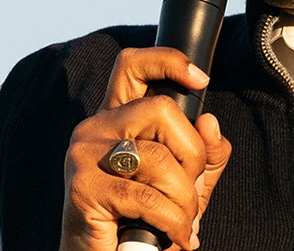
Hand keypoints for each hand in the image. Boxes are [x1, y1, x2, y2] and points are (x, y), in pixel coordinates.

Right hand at [59, 47, 231, 249]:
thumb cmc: (145, 222)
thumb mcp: (186, 184)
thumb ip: (205, 154)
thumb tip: (210, 123)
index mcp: (118, 119)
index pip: (132, 65)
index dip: (168, 60)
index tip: (200, 80)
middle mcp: (95, 128)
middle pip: (161, 109)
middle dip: (191, 155)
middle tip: (190, 190)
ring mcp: (84, 155)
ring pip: (158, 157)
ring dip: (184, 198)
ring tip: (182, 222)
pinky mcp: (83, 188)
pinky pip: (146, 196)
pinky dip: (172, 221)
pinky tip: (175, 236)